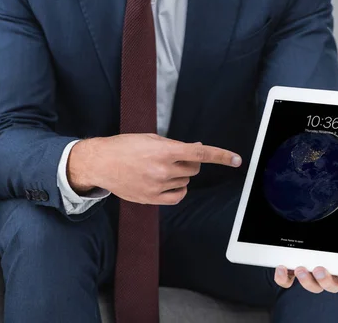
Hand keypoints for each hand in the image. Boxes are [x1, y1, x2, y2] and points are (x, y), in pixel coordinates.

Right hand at [67, 133, 241, 203]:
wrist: (101, 162)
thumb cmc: (124, 147)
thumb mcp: (150, 138)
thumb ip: (175, 145)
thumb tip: (197, 148)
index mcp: (164, 150)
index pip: (200, 152)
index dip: (221, 156)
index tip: (237, 159)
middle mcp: (163, 170)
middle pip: (194, 168)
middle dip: (189, 162)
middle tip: (173, 157)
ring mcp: (157, 186)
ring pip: (186, 181)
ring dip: (180, 174)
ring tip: (161, 168)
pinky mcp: (152, 198)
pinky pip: (178, 196)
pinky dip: (178, 189)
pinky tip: (168, 182)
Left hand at [274, 218, 337, 292]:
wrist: (293, 212)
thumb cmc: (322, 221)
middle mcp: (324, 267)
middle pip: (332, 285)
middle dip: (326, 281)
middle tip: (319, 269)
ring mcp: (307, 269)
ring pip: (312, 286)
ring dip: (307, 282)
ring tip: (300, 269)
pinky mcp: (289, 269)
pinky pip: (287, 282)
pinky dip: (284, 279)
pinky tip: (282, 268)